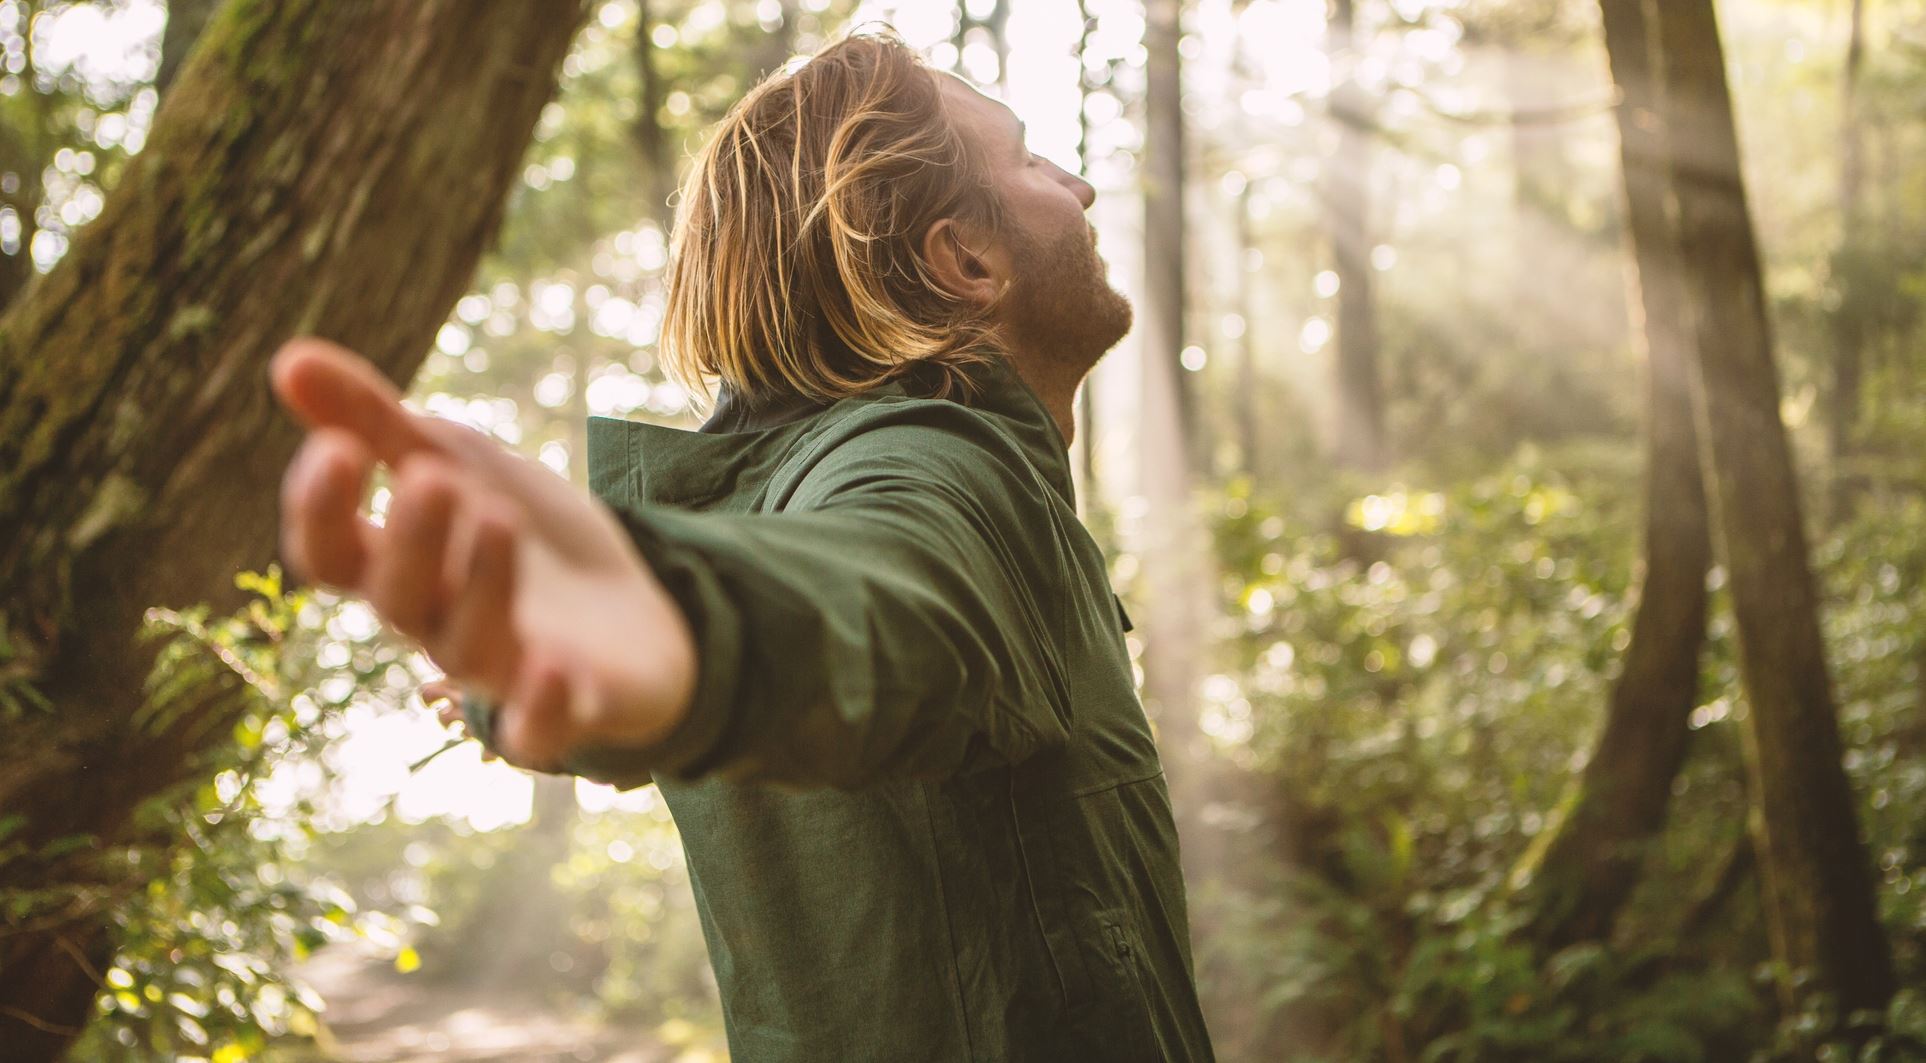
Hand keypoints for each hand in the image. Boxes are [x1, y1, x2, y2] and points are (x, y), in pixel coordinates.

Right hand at [272, 337, 696, 770]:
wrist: (639, 607)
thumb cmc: (528, 539)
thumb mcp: (461, 463)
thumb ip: (377, 422)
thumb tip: (288, 358)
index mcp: (402, 566)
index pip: (330, 554)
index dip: (321, 510)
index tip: (337, 448)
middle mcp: (438, 624)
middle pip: (397, 597)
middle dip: (411, 538)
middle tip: (432, 477)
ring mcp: (502, 670)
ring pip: (464, 648)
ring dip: (479, 584)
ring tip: (498, 518)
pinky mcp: (568, 707)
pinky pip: (538, 731)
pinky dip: (540, 710)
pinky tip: (554, 668)